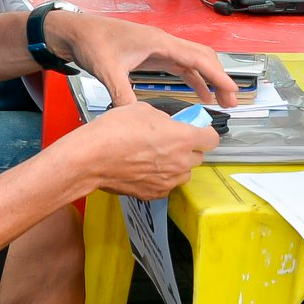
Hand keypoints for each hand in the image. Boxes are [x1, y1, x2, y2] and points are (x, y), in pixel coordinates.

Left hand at [47, 12, 239, 107]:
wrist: (77, 32)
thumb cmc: (92, 43)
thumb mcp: (107, 70)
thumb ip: (122, 93)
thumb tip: (133, 116)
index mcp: (159, 42)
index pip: (199, 59)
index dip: (218, 76)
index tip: (233, 92)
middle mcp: (165, 42)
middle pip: (204, 58)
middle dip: (220, 79)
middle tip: (232, 102)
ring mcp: (160, 47)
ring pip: (195, 62)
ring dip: (210, 79)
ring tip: (222, 101)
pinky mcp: (153, 54)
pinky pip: (182, 66)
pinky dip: (194, 79)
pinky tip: (199, 94)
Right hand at [58, 101, 219, 199]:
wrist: (92, 158)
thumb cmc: (113, 133)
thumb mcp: (144, 110)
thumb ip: (163, 119)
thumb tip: (167, 124)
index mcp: (183, 138)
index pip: (212, 138)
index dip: (205, 133)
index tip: (199, 130)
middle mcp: (180, 162)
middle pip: (198, 157)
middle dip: (188, 149)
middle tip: (171, 140)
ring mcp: (168, 180)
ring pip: (183, 173)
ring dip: (176, 165)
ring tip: (156, 156)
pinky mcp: (153, 193)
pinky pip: (166, 185)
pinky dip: (160, 178)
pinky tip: (145, 168)